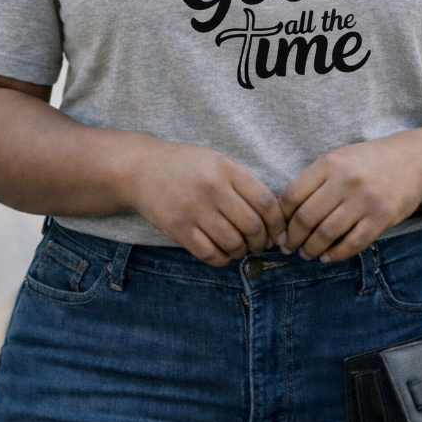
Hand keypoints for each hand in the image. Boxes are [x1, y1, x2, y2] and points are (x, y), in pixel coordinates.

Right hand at [127, 138, 286, 266]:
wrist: (142, 168)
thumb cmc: (187, 166)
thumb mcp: (218, 162)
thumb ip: (244, 185)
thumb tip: (272, 224)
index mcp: (227, 168)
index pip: (266, 201)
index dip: (278, 223)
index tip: (279, 234)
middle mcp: (212, 188)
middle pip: (252, 226)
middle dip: (261, 242)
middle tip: (259, 244)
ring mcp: (194, 209)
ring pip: (233, 243)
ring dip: (242, 251)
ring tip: (240, 247)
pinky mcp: (178, 228)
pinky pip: (210, 254)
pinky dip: (222, 259)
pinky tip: (222, 252)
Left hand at [278, 131, 421, 262]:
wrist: (412, 161)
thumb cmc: (367, 163)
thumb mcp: (338, 160)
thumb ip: (313, 181)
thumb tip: (284, 214)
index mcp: (329, 162)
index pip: (292, 195)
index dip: (280, 218)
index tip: (277, 231)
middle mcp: (345, 180)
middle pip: (306, 217)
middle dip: (292, 239)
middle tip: (288, 248)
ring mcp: (365, 198)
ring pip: (326, 233)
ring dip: (311, 249)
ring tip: (306, 254)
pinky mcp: (382, 216)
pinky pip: (353, 243)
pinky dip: (335, 255)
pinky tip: (327, 257)